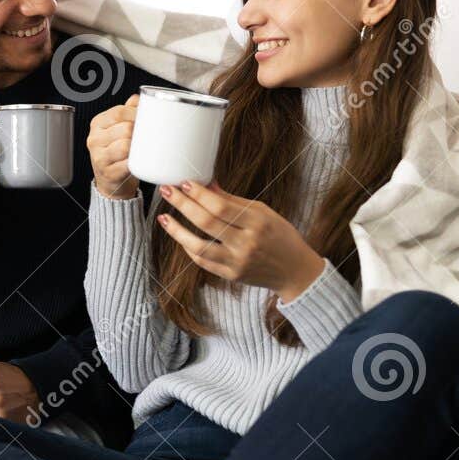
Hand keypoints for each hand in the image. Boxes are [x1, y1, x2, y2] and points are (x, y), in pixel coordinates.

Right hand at [87, 94, 138, 200]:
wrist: (111, 181)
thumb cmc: (116, 153)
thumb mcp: (117, 129)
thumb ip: (127, 111)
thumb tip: (138, 98)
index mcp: (98, 124)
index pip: (119, 112)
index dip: (137, 114)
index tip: (148, 118)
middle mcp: (95, 139)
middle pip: (125, 128)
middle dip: (140, 132)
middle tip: (148, 136)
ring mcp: (99, 156)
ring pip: (126, 145)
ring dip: (139, 147)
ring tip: (144, 148)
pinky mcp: (108, 172)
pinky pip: (127, 163)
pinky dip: (137, 162)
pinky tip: (140, 161)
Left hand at [156, 180, 326, 301]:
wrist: (295, 271)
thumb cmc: (280, 236)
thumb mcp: (263, 213)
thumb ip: (233, 201)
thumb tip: (206, 185)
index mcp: (258, 222)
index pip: (221, 207)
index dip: (199, 194)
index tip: (184, 183)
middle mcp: (247, 243)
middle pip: (207, 223)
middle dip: (182, 205)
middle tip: (166, 191)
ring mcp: (238, 262)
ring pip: (199, 247)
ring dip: (177, 231)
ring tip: (163, 217)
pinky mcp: (231, 276)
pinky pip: (203, 261)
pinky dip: (189, 247)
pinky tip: (180, 236)